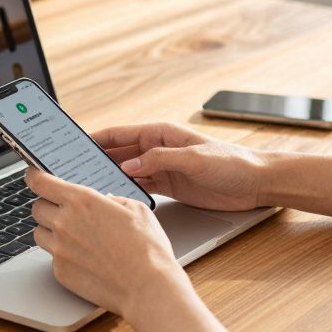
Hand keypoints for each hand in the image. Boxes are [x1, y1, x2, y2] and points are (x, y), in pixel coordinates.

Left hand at [27, 167, 187, 317]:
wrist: (147, 286)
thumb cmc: (146, 248)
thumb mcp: (136, 209)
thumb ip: (112, 199)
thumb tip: (104, 201)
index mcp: (81, 201)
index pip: (40, 182)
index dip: (34, 176)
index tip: (34, 175)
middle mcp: (64, 223)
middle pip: (36, 207)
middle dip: (47, 205)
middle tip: (64, 210)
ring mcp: (59, 249)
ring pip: (39, 233)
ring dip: (50, 230)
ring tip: (73, 235)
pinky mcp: (60, 272)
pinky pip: (51, 257)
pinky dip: (62, 254)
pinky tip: (84, 257)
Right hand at [92, 123, 268, 210]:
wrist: (256, 182)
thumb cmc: (231, 162)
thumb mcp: (194, 159)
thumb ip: (160, 160)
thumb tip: (130, 165)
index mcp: (161, 133)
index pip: (120, 133)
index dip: (97, 138)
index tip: (75, 145)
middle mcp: (159, 149)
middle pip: (119, 153)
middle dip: (97, 160)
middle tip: (75, 171)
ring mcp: (163, 168)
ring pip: (128, 171)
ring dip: (111, 177)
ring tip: (90, 186)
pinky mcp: (170, 186)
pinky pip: (142, 187)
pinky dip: (128, 191)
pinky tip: (115, 198)